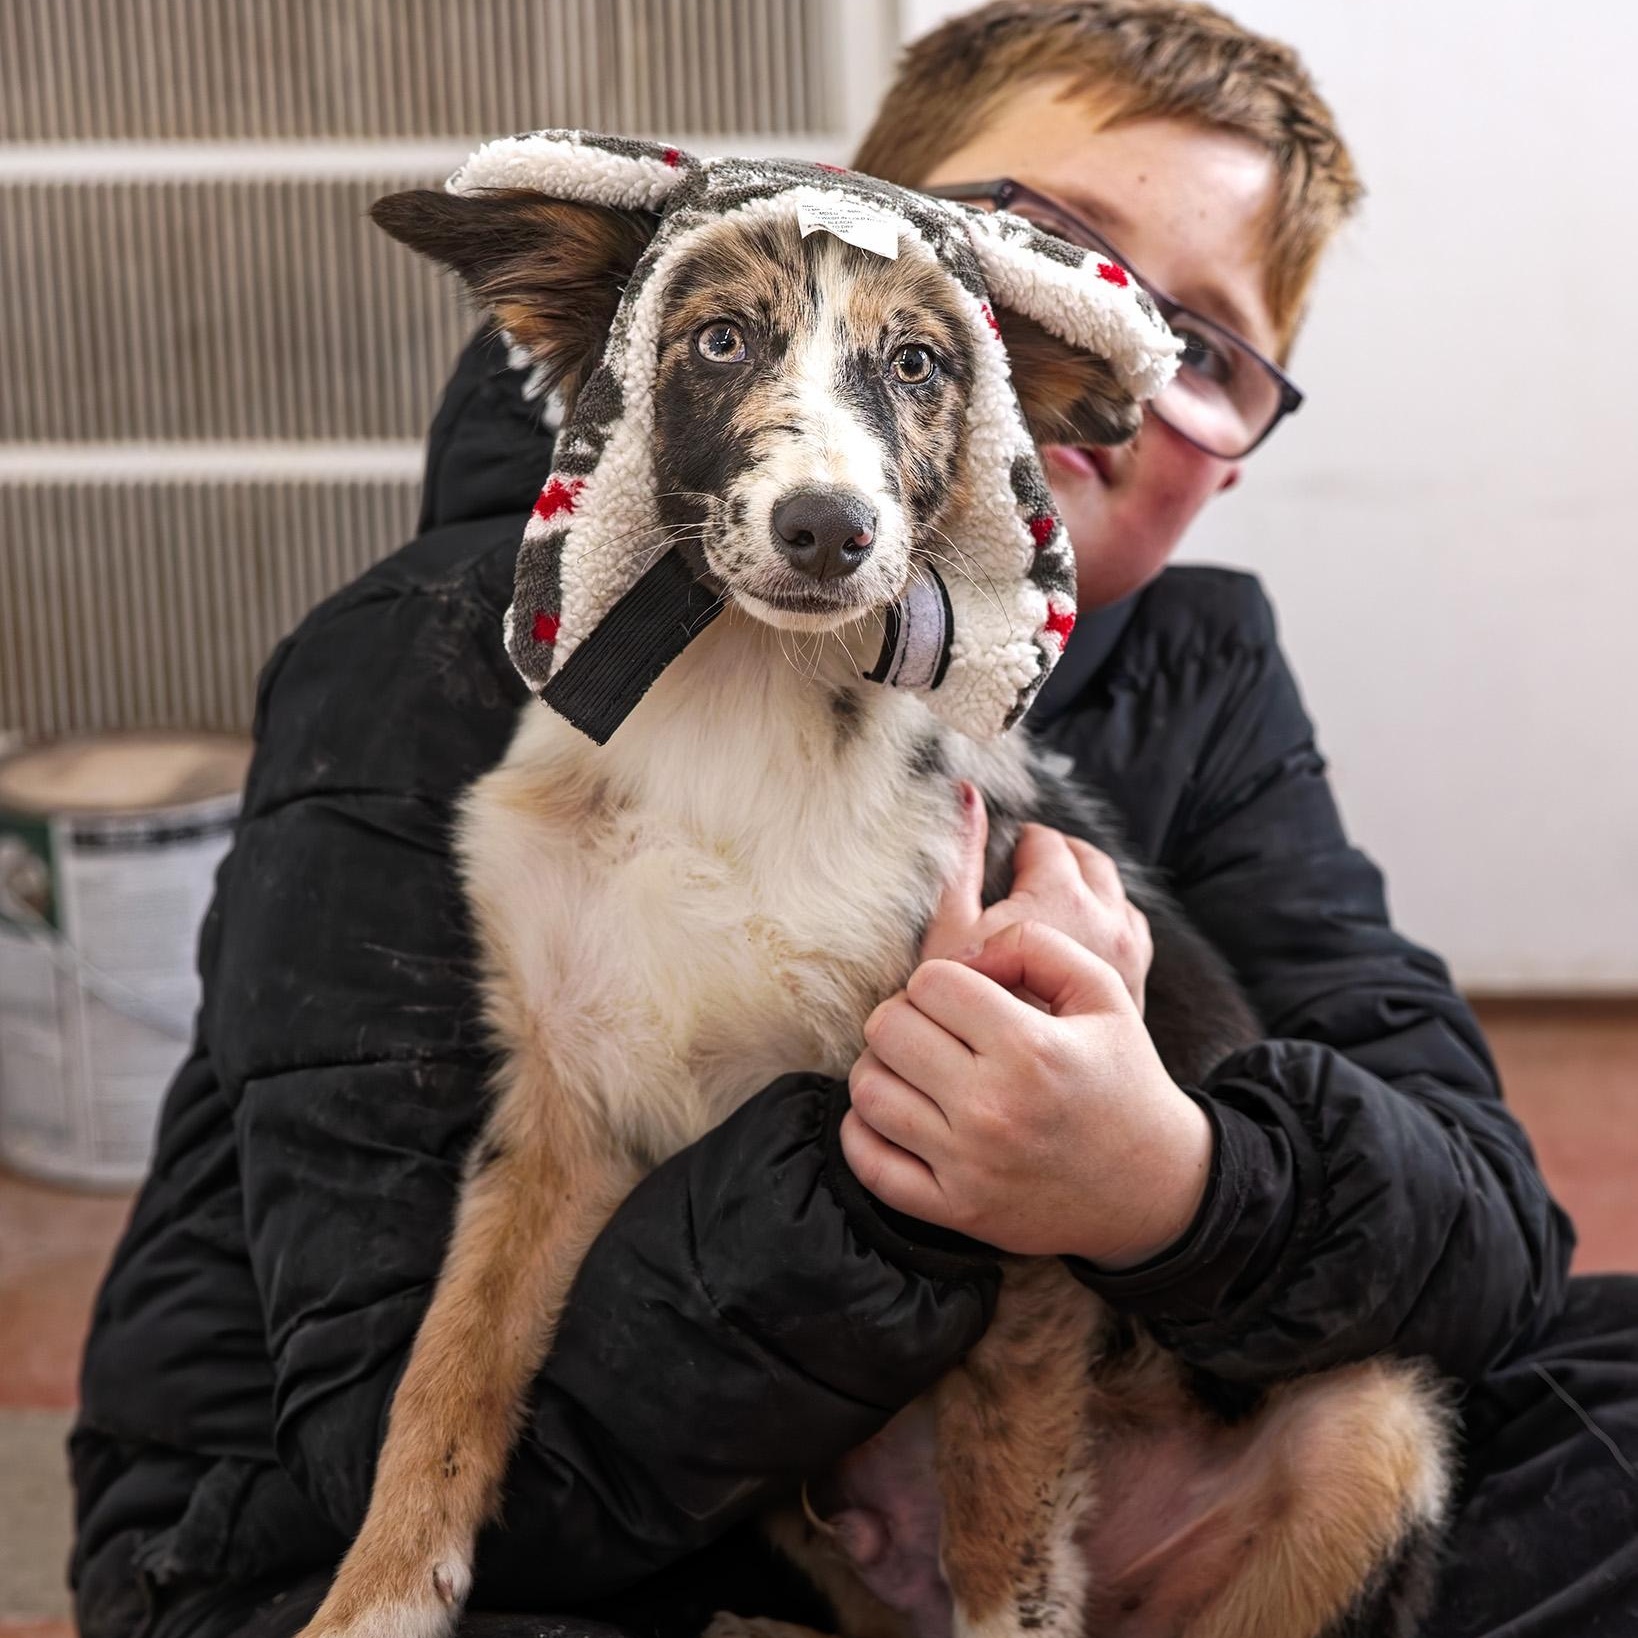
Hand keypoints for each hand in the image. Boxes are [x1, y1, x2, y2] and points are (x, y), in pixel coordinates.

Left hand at [841, 920, 1212, 1266]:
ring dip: (881, 1069)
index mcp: (1030, 1048)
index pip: (930, 982)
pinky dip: (863, 1133)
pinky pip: (869, 1165)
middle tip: (933, 1029)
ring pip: (868, 1091)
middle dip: (903, 1016)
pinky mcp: (954, 1210)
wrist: (1153, 1188)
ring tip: (914, 1068)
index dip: (940, 980)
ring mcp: (968, 1165)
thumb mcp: (1101, 992)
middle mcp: (993, 1108)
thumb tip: (963, 950)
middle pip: (887, 1029)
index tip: (962, 998)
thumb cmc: (1122, 1080)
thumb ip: (1033, 943)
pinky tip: (896, 1114)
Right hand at [920, 784, 1153, 1011]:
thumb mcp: (950, 933)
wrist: (1033, 1091)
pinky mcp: (1137, 977)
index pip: (1042, 840)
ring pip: (1112, 889)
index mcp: (1062, 895)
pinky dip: (1105, 918)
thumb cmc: (977, 1015)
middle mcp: (1107, 915)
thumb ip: (960, 858)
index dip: (1012, 846)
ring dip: (1081, 884)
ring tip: (1043, 905)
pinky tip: (1073, 939)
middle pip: (1084, 856)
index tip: (992, 866)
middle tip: (1015, 879)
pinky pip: (1129, 926)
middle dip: (1051, 858)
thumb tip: (966, 793)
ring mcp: (1128, 948)